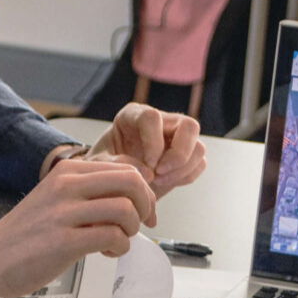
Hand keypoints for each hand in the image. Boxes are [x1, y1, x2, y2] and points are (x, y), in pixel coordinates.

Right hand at [0, 159, 155, 297]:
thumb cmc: (25, 233)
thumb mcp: (56, 197)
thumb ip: (89, 191)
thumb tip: (134, 194)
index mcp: (67, 171)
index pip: (125, 168)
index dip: (145, 191)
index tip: (145, 211)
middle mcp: (67, 185)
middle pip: (132, 182)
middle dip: (145, 207)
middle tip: (139, 225)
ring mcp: (64, 213)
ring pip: (126, 210)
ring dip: (131, 230)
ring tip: (116, 241)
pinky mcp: (63, 241)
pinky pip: (113, 237)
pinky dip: (119, 247)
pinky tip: (105, 253)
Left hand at [89, 103, 205, 208]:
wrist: (112, 178)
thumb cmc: (103, 165)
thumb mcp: (98, 164)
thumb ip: (115, 164)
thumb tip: (146, 170)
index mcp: (134, 115)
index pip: (152, 118)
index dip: (152, 143)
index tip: (145, 165)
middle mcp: (161, 121)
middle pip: (188, 125)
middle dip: (179, 154)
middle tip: (160, 173)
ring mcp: (177, 137)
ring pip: (198, 146)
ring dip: (181, 169)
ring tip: (159, 180)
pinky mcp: (186, 155)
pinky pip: (199, 163)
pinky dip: (185, 177)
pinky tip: (165, 182)